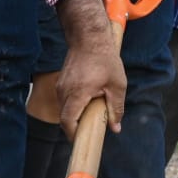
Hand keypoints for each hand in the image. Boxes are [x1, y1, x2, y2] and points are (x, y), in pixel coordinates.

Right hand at [54, 0, 126, 136]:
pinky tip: (88, 100)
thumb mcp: (117, 85)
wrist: (89, 38)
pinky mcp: (61, 82)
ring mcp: (61, 86)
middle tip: (91, 129)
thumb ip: (116, 108)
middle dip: (77, 127)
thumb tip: (115, 128)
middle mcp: (65, 91)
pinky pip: (65, 100)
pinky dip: (75, 105)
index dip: (74, 134)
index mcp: (77, 93)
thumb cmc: (105, 59)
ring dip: (76, 115)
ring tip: (92, 112)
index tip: (84, 139)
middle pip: (65, 118)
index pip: (67, 121)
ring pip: (65, 109)